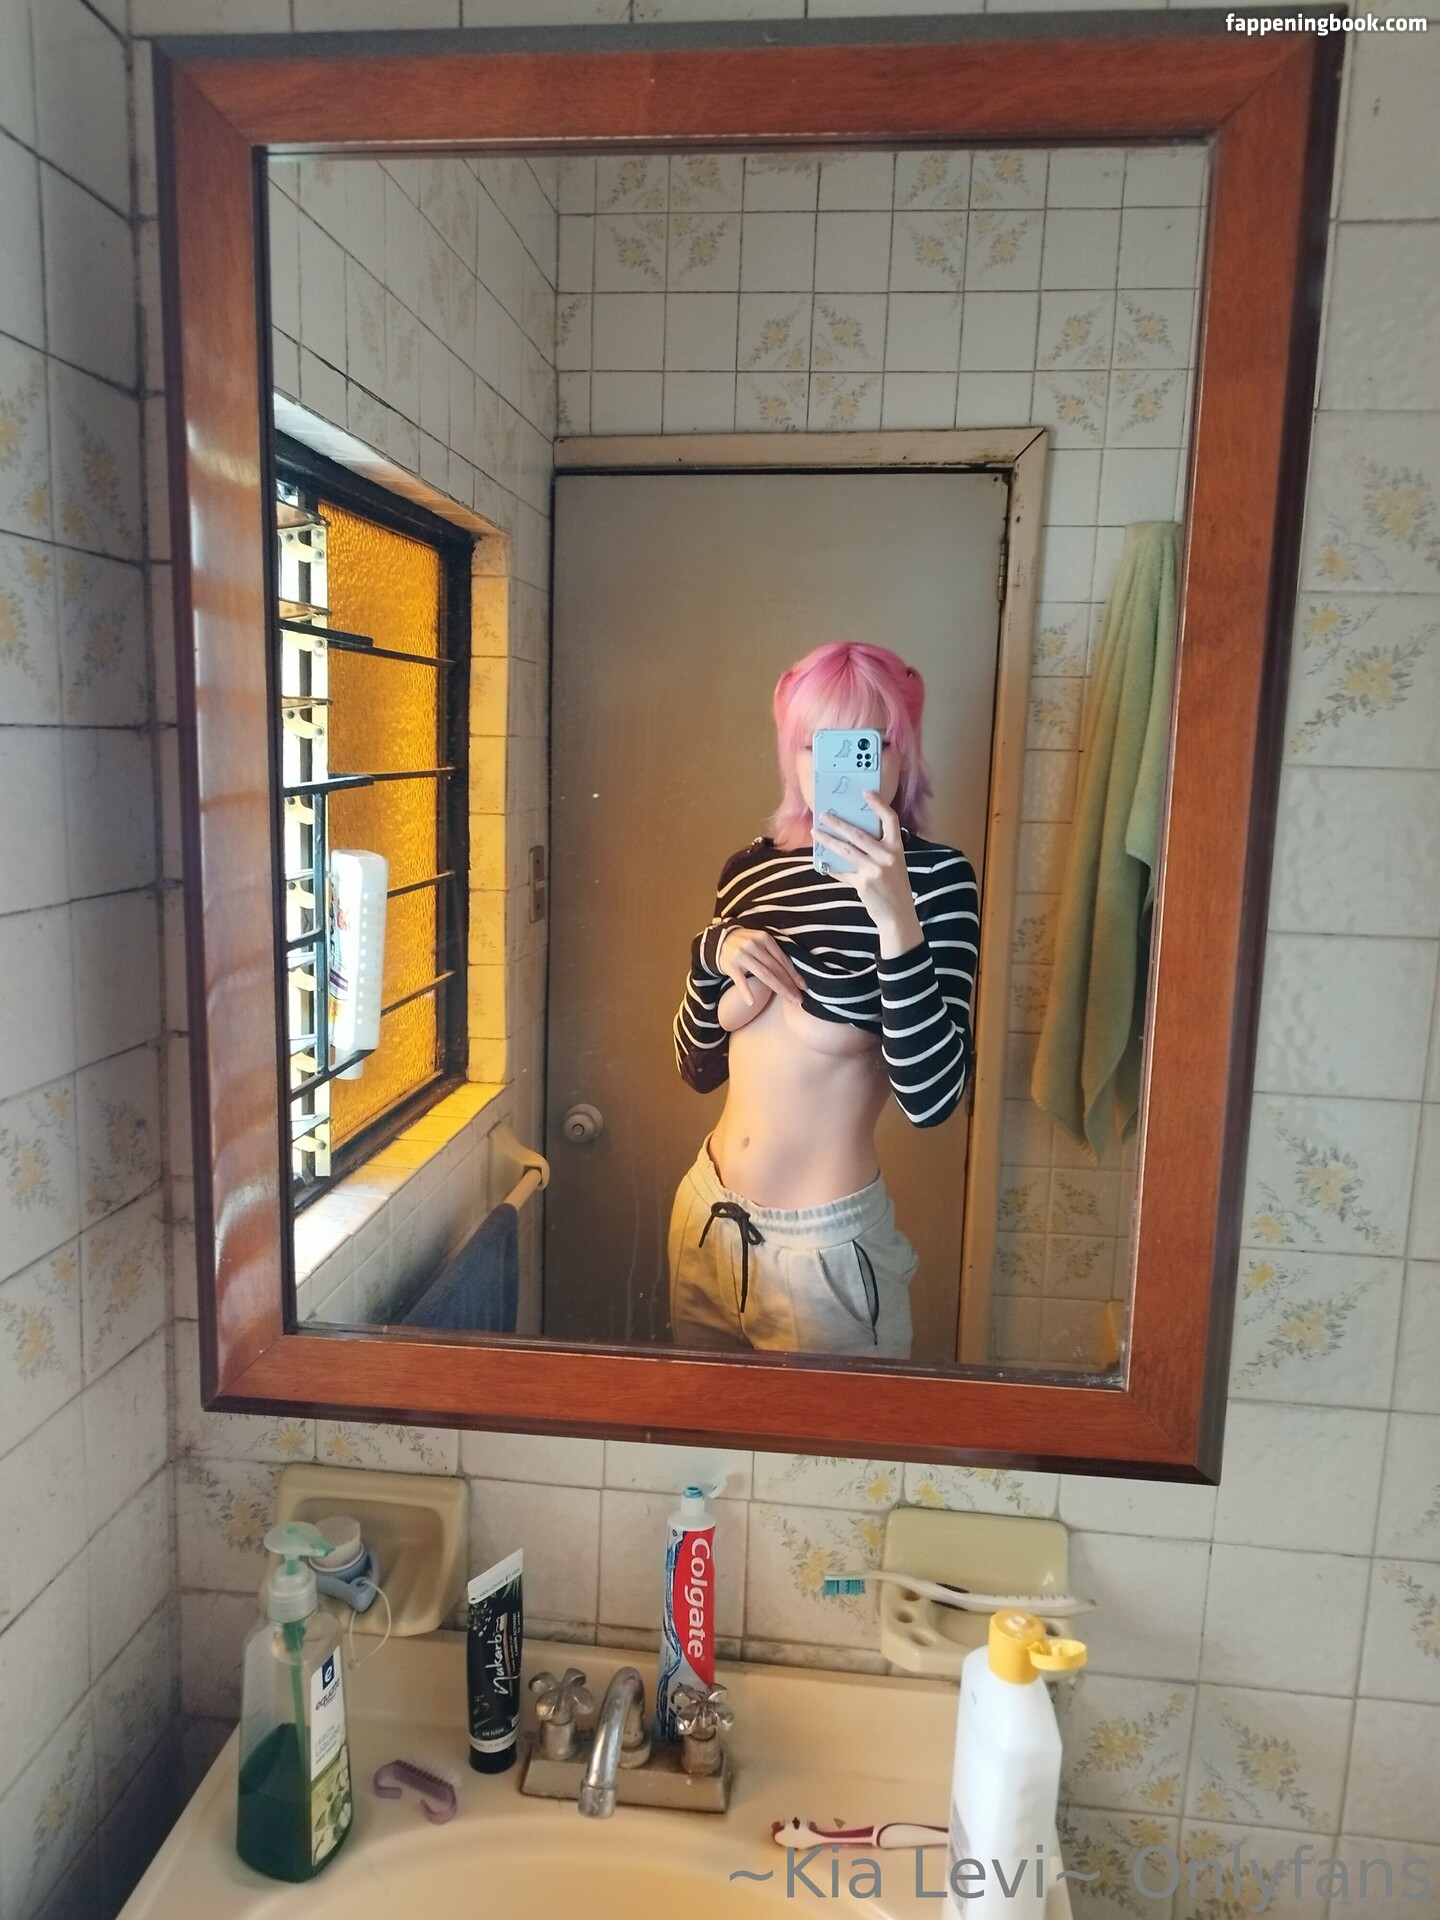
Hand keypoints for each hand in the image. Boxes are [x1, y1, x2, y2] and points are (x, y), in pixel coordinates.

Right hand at [716, 925, 804, 1005]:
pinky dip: (746, 992)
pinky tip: (752, 1002)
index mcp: (764, 939)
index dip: (794, 974)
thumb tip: (793, 971)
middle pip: (776, 968)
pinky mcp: (731, 965)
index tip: (804, 987)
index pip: (783, 959)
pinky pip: (740, 981)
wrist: (718, 941)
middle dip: (790, 984)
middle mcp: (754, 945)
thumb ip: (773, 952)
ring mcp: (742, 955)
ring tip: (789, 1000)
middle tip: (799, 998)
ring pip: (764, 975)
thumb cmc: (744, 943)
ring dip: (779, 988)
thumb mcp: (759, 941)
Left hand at [814, 794, 921, 956]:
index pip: (890, 820)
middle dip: (838, 823)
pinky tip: (821, 862)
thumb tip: (854, 835)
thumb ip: (880, 850)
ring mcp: (874, 870)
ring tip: (816, 833)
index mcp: (897, 848)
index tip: (866, 793)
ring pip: (845, 850)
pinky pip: (842, 872)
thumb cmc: (895, 887)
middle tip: (823, 815)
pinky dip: (831, 867)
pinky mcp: (862, 884)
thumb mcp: (895, 863)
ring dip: (828, 841)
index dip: (879, 805)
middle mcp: (886, 857)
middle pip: (858, 834)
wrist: (898, 915)